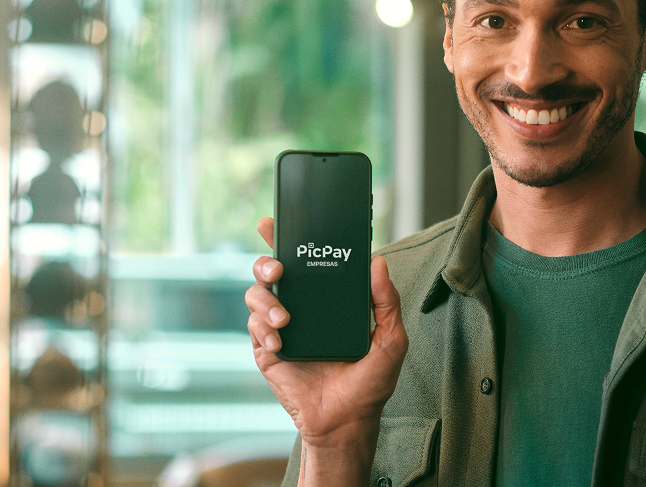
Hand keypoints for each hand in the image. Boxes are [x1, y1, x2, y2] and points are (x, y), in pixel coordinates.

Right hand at [246, 217, 408, 484]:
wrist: (347, 422)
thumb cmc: (370, 383)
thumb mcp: (390, 339)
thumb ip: (387, 302)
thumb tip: (378, 263)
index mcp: (327, 300)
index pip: (305, 263)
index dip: (286, 240)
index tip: (274, 222)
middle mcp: (302, 309)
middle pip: (270, 273)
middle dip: (267, 263)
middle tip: (279, 270)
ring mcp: (282, 329)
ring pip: (256, 297)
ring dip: (265, 301)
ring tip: (285, 317)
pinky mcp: (268, 352)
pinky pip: (255, 330)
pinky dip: (264, 329)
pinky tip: (280, 340)